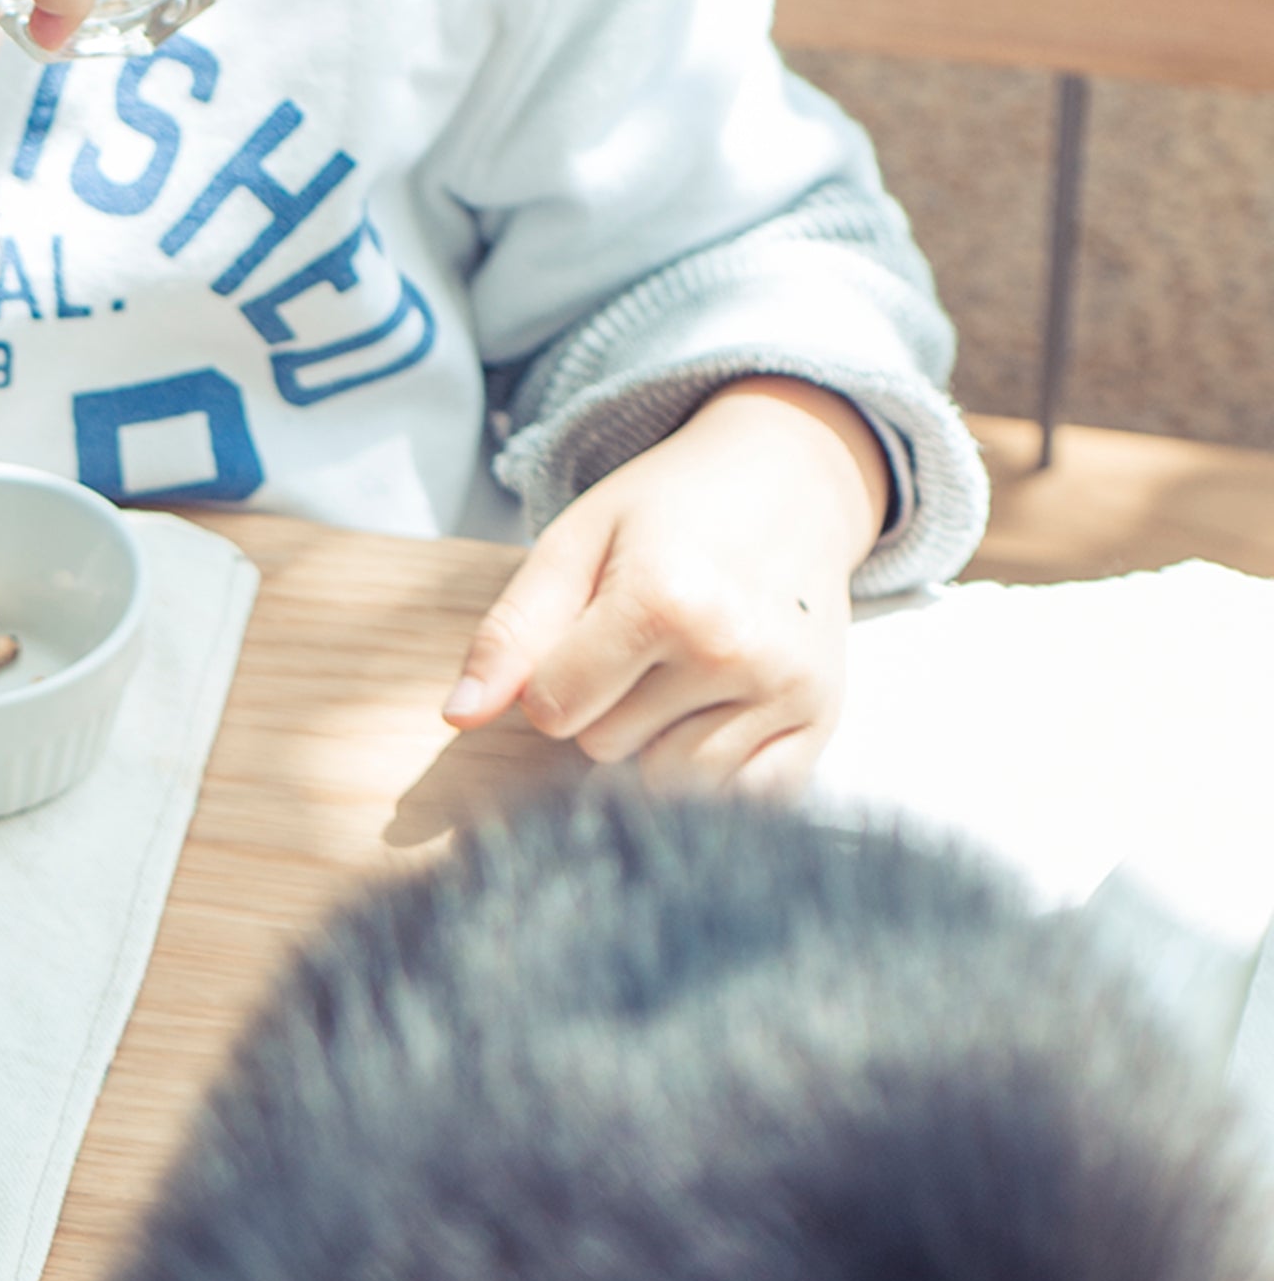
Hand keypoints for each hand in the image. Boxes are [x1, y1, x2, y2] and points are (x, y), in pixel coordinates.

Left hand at [444, 379, 887, 797]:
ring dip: (659, 740)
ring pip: (664, 782)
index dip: (553, 677)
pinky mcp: (822, 722)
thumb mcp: (574, 544)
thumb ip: (510, 633)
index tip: (587, 632)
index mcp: (663, 598)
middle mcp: (732, 651)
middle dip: (608, 705)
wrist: (793, 480)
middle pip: (604, 749)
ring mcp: (784, 691)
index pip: (552, 710)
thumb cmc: (669, 512)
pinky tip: (724, 709)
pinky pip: (739, 800)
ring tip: (690, 667)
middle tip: (651, 638)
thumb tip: (458, 718)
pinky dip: (718, 772)